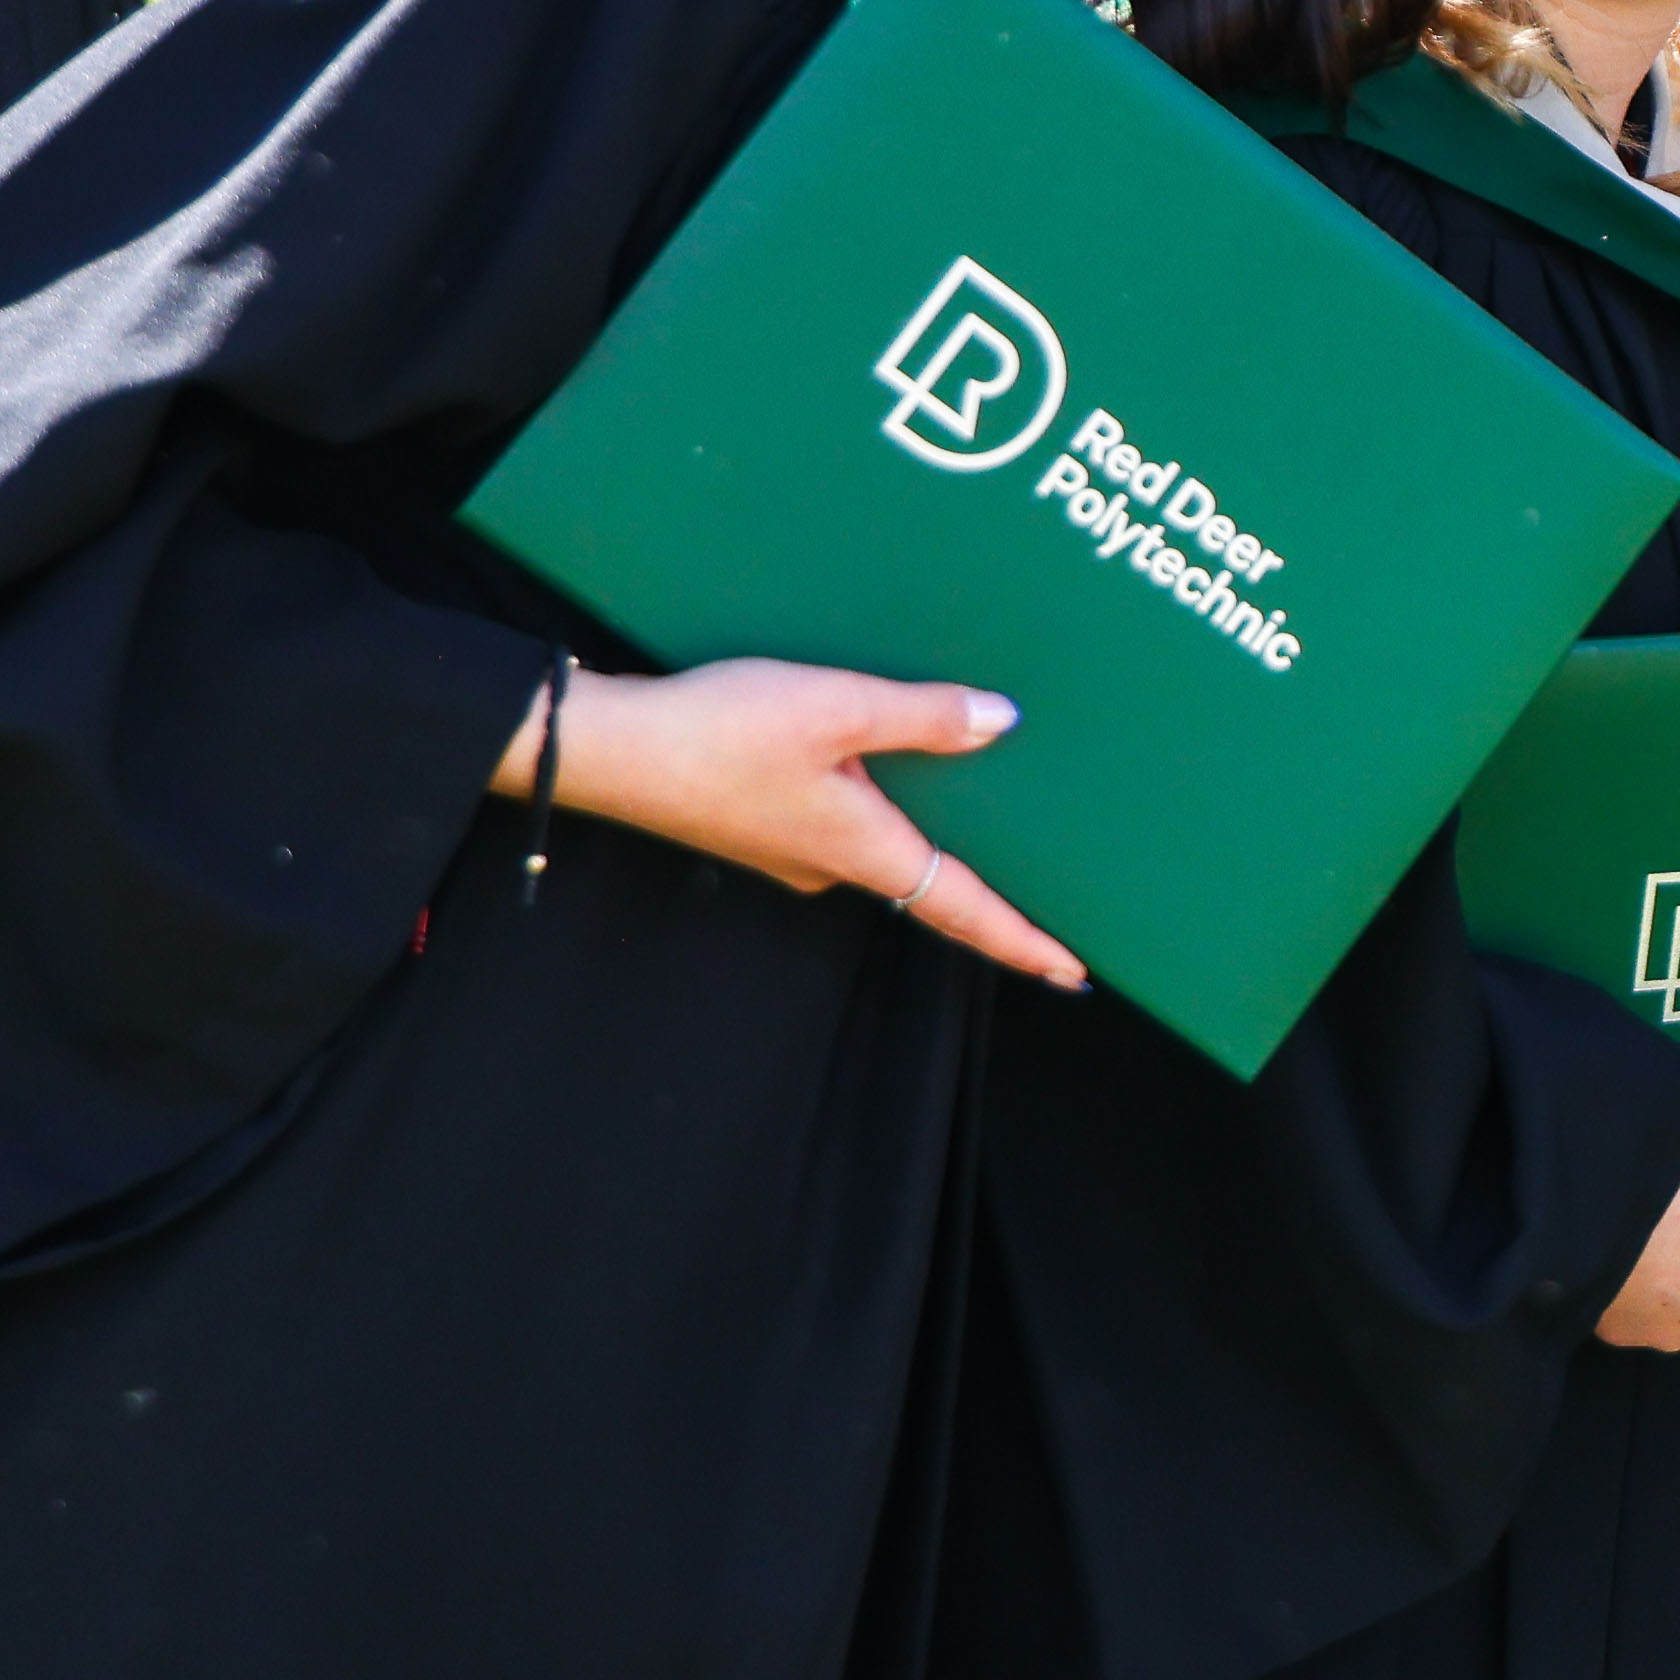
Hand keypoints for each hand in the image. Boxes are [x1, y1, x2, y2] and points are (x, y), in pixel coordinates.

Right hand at [533, 657, 1083, 986]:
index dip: (1023, 942)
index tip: (1075, 973)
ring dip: (930, 821)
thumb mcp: (836, 706)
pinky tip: (887, 751)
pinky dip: (881, 793)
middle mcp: (833, 864)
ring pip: (882, 837)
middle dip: (987, 874)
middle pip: (928, 876)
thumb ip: (923, 717)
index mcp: (863, 850)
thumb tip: (1000, 722)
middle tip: (1056, 872)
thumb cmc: (718, 732)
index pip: (963, 910)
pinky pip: (843, 814)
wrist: (605, 748)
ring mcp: (794, 848)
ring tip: (988, 789)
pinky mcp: (763, 821)